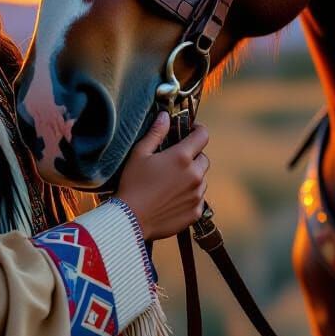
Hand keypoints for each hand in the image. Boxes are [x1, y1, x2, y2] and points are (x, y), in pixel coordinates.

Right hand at [117, 112, 209, 240]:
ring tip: (170, 182)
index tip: (190, 131)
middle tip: (174, 161)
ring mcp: (197, 195)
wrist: (130, 220)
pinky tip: (171, 198)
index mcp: (182, 157)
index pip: (203, 136)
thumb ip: (156, 132)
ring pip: (201, 179)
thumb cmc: (132, 184)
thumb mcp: (139, 153)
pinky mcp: (196, 212)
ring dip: (191, 177)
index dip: (198, 130)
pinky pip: (198, 198)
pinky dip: (189, 195)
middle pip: (203, 158)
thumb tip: (166, 115)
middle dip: (193, 156)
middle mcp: (195, 175)